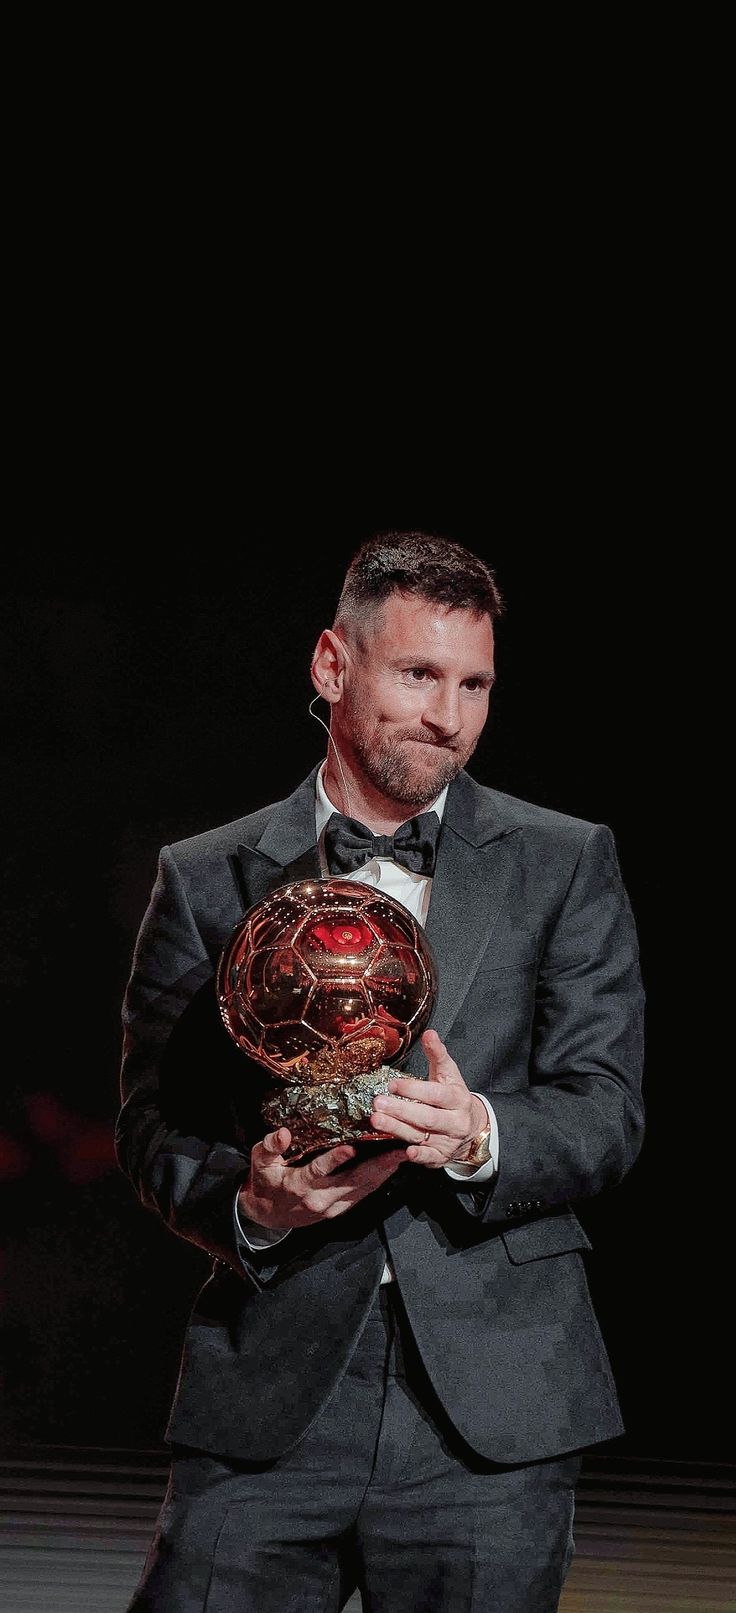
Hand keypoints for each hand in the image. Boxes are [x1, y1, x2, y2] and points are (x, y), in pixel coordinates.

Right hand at [237, 1129, 406, 1229]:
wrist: (268, 1216)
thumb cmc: (265, 1183)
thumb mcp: (260, 1163)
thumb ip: (270, 1147)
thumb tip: (282, 1133)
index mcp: (299, 1186)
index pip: (319, 1171)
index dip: (336, 1160)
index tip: (352, 1146)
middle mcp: (320, 1199)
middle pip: (353, 1182)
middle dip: (378, 1165)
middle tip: (399, 1149)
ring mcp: (333, 1207)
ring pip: (363, 1189)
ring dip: (385, 1173)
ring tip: (403, 1155)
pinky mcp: (341, 1209)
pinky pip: (364, 1194)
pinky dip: (379, 1181)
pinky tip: (392, 1167)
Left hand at [370, 1028, 487, 1168]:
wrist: (472, 1126)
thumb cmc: (454, 1096)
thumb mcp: (449, 1074)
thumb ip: (437, 1054)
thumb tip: (429, 1033)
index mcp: (457, 1098)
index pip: (435, 1094)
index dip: (414, 1090)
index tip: (392, 1085)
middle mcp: (455, 1121)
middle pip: (426, 1117)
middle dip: (401, 1111)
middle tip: (378, 1103)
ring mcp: (448, 1140)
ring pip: (421, 1135)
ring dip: (398, 1129)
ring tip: (377, 1120)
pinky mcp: (441, 1156)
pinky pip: (430, 1158)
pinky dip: (419, 1156)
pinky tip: (406, 1152)